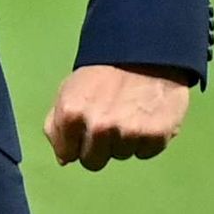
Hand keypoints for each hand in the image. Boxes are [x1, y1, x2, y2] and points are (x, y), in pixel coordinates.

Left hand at [44, 64, 190, 171]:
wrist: (147, 51)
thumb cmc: (104, 72)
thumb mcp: (69, 90)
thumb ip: (57, 125)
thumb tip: (63, 157)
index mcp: (71, 115)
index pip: (68, 154)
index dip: (78, 143)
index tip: (88, 129)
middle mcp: (99, 127)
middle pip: (94, 162)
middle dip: (100, 147)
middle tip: (111, 121)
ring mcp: (128, 133)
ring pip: (121, 156)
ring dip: (125, 141)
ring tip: (131, 112)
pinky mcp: (155, 136)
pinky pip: (146, 153)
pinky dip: (148, 140)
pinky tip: (147, 117)